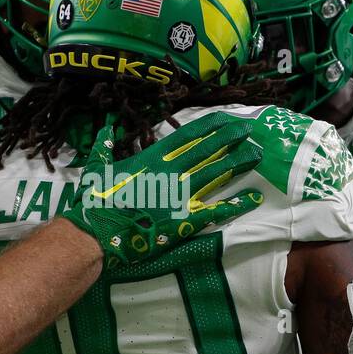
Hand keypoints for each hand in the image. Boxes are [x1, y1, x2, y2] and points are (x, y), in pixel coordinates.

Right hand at [62, 111, 264, 265]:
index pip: (188, 135)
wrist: (95, 235)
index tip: (227, 119)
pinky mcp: (185, 221)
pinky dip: (237, 203)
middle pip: (208, 150)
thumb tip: (104, 130)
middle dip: (231, 138)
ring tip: (257, 154)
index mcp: (152, 158)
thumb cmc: (94, 202)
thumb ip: (103, 147)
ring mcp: (180, 196)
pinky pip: (217, 210)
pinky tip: (254, 197)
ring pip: (217, 174)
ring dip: (238, 162)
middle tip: (250, 130)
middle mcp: (171, 172)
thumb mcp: (96, 169)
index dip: (211, 126)